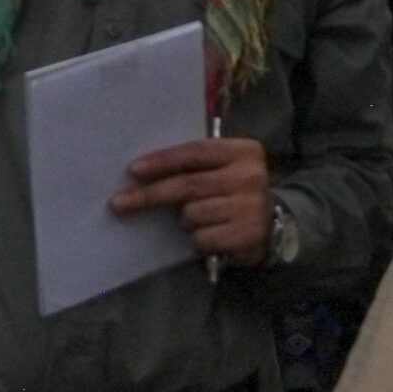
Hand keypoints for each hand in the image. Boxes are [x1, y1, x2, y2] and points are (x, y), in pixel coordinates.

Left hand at [112, 136, 271, 265]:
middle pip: (188, 185)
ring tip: (200, 220)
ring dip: (185, 222)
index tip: (133, 170)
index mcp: (243, 151)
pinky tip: (212, 236)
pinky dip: (198, 240)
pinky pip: (202, 238)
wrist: (274, 226)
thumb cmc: (235, 192)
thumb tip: (141, 172)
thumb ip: (195, 166)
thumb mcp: (224, 169)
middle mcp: (250, 176)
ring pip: (192, 214)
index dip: (162, 161)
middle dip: (150, 195)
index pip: (195, 152)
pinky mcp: (247, 234)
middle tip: (118, 203)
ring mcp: (251, 206)